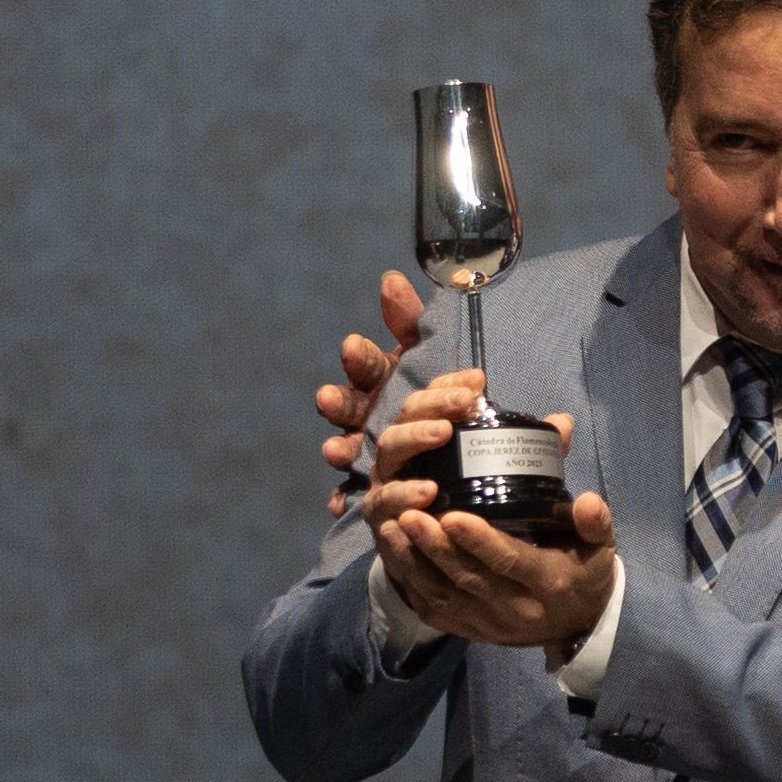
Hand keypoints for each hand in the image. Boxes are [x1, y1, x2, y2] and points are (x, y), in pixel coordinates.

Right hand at [320, 269, 425, 514]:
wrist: (452, 447)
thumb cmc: (434, 394)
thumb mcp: (427, 355)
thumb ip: (410, 320)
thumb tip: (390, 279)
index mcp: (379, 379)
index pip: (365, 364)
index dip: (359, 357)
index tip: (353, 346)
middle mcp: (365, 413)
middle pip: (348, 406)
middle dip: (337, 401)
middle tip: (329, 397)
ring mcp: (365, 448)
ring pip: (346, 447)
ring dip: (338, 447)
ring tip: (334, 451)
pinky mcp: (371, 485)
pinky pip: (353, 493)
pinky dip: (342, 497)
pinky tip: (337, 503)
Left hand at [360, 370, 616, 652]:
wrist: (579, 627)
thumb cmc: (585, 572)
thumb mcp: (600, 547)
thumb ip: (595, 522)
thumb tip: (588, 501)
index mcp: (549, 581)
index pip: (510, 561)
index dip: (480, 541)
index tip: (452, 516)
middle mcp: (517, 608)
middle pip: (468, 578)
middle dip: (435, 547)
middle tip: (408, 515)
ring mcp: (490, 623)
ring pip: (444, 595)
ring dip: (414, 563)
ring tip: (392, 529)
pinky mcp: (472, 631)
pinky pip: (435, 612)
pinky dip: (411, 586)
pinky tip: (394, 556)